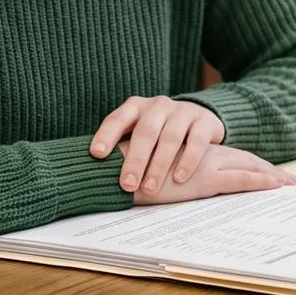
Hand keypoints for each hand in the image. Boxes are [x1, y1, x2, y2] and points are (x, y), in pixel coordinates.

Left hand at [90, 96, 225, 193]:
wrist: (197, 120)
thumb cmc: (157, 134)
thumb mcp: (136, 134)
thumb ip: (120, 146)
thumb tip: (91, 174)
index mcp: (135, 107)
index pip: (118, 118)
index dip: (106, 135)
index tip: (97, 154)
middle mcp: (158, 105)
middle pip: (145, 131)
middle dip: (135, 159)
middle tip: (127, 185)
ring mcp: (182, 111)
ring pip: (170, 136)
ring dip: (159, 165)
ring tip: (151, 189)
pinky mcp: (204, 120)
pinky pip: (196, 140)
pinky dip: (188, 160)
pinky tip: (179, 178)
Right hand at [128, 142, 295, 205]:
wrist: (112, 170)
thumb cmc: (126, 174)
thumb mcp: (152, 173)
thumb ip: (167, 175)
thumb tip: (175, 187)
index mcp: (192, 152)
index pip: (229, 157)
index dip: (249, 164)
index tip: (269, 173)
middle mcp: (203, 153)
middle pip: (242, 158)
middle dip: (265, 170)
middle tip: (289, 179)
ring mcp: (206, 164)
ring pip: (246, 165)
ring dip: (268, 175)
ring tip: (288, 182)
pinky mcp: (204, 177)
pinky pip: (240, 178)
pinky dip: (260, 182)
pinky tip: (276, 185)